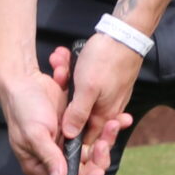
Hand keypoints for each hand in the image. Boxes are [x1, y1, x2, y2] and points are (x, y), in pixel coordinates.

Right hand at [0, 43, 133, 174]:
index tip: (97, 171)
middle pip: (85, 169)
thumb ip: (49, 157)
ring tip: (113, 125)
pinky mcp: (76, 128)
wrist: (25, 81)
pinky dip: (106, 128)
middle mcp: (56, 158)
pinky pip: (95, 133)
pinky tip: (117, 119)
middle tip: (103, 144)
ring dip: (106, 141)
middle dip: (99, 159)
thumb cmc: (23, 108)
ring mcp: (67, 143)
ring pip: (93, 151)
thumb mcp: (34, 134)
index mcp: (41, 166)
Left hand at [57, 34, 140, 174]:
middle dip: (62, 100)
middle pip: (78, 116)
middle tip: (58, 75)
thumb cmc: (107, 59)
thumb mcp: (87, 88)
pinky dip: (70, 73)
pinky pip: (81, 84)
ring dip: (64, 80)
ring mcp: (105, 96)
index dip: (67, 137)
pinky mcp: (102, 83)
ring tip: (59, 62)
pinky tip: (64, 58)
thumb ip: (78, 114)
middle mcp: (106, 109)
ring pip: (77, 97)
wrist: (125, 34)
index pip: (85, 140)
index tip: (50, 123)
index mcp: (103, 115)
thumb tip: (70, 135)